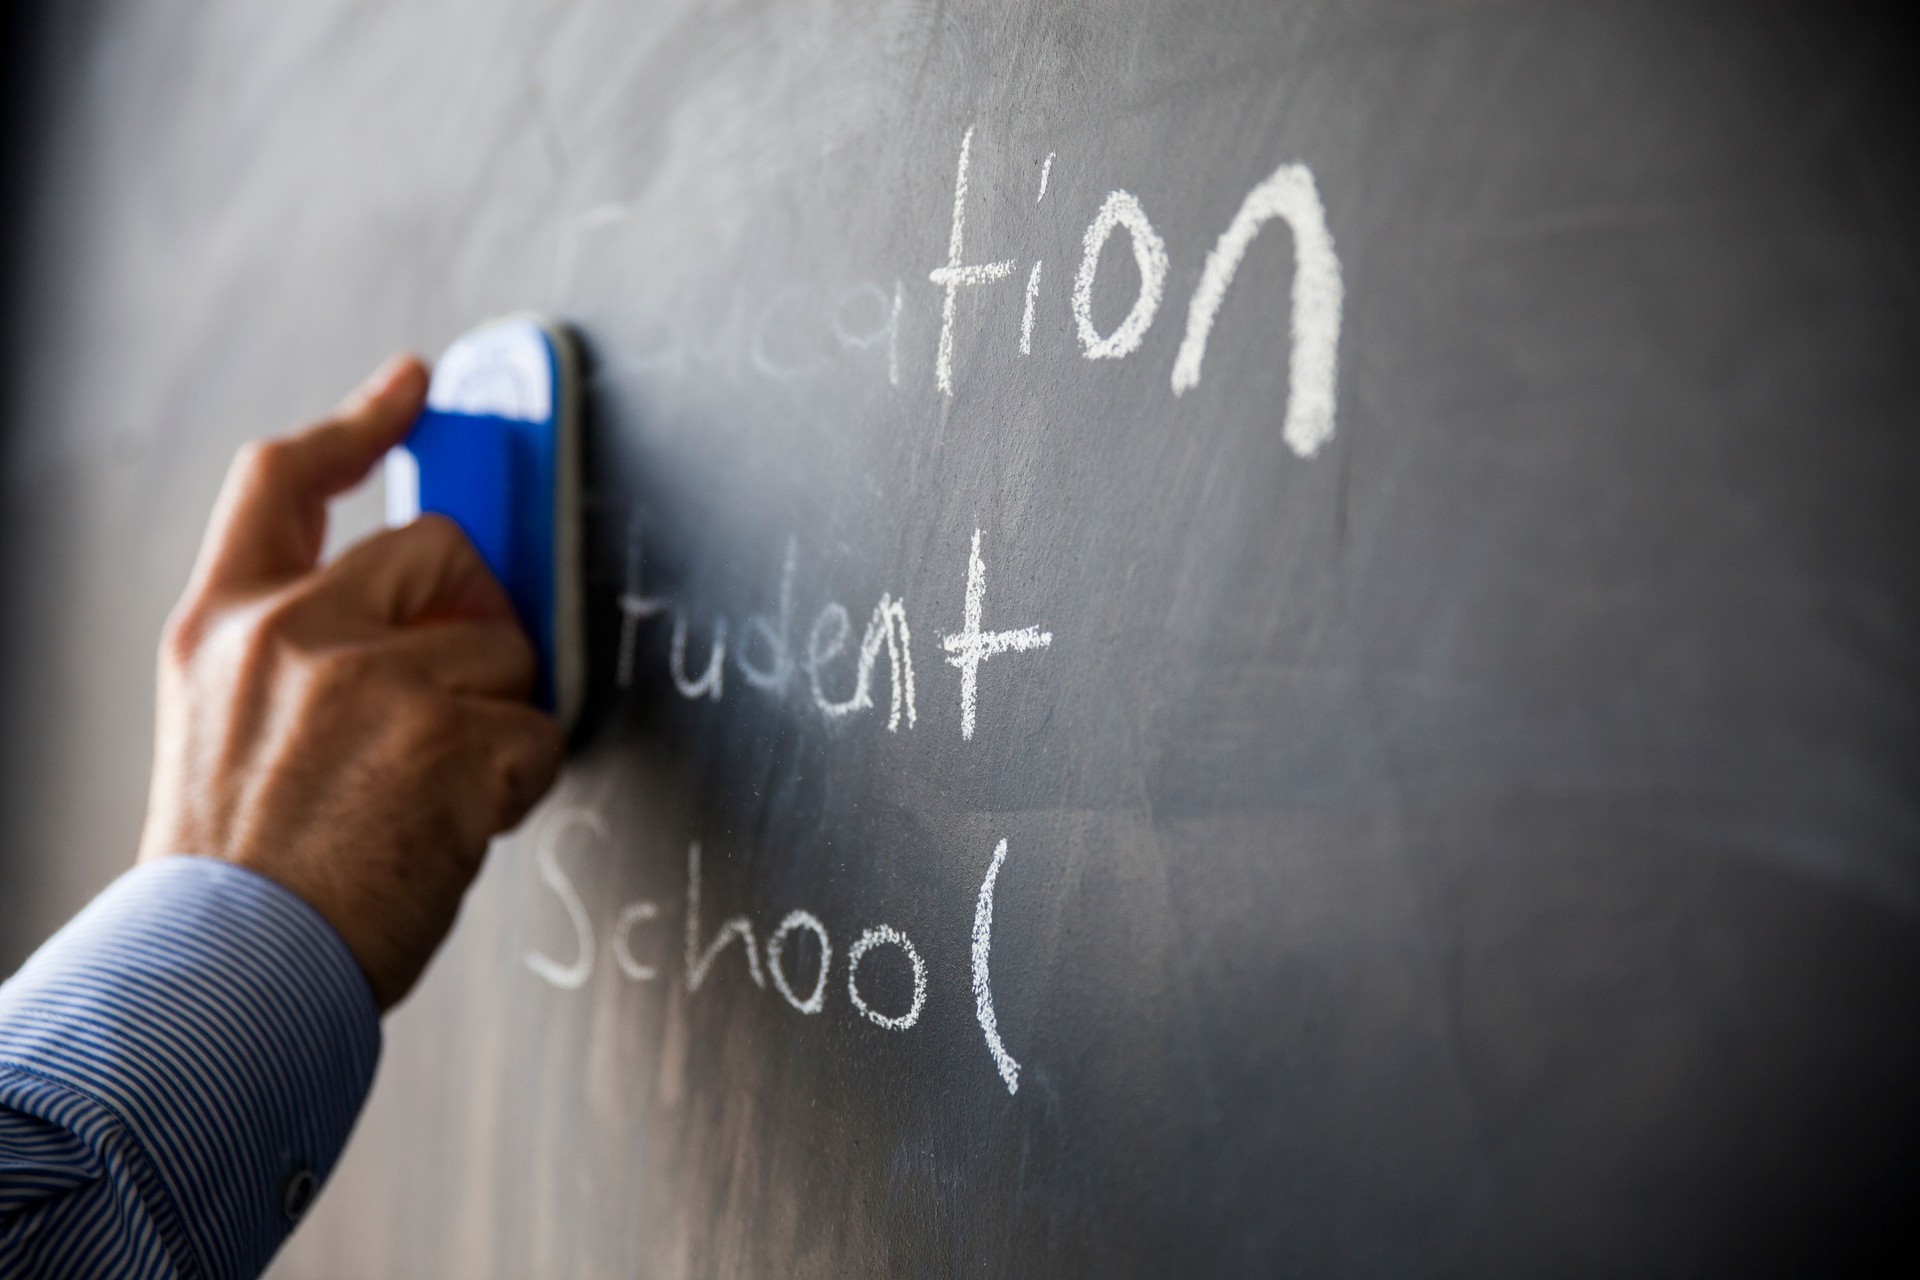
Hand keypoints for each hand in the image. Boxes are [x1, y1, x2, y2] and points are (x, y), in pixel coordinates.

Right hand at [138, 354, 564, 1010]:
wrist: (224, 975)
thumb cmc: (237, 877)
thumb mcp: (221, 729)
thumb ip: (298, 655)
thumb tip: (422, 616)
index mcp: (223, 626)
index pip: (281, 480)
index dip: (356, 422)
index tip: (411, 384)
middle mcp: (293, 631)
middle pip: (442, 551)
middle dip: (472, 618)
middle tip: (447, 708)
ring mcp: (372, 679)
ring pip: (507, 648)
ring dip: (498, 718)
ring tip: (429, 796)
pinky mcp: (447, 738)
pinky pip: (538, 731)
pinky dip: (520, 781)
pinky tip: (455, 828)